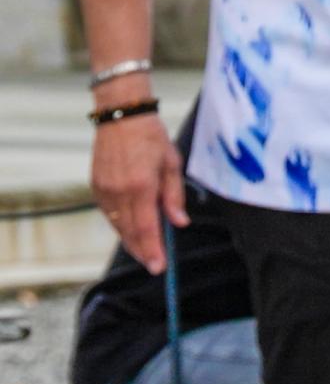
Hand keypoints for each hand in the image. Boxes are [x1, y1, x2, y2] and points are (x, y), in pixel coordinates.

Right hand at [91, 110, 187, 272]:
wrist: (120, 116)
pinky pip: (109, 213)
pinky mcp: (96, 186)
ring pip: (117, 225)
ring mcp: (104, 189)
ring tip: (145, 251)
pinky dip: (120, 224)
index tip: (159, 267)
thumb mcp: (172, 165)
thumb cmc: (150, 137)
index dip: (152, 250)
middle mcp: (119, 190)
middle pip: (130, 231)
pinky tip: (131, 230)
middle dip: (142, 251)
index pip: (146, 227)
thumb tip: (179, 222)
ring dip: (130, 240)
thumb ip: (174, 196)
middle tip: (154, 266)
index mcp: (141, 186)